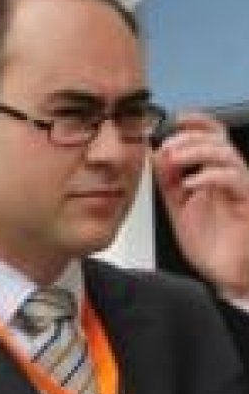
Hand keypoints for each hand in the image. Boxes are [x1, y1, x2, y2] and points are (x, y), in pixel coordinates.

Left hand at [154, 112, 248, 296]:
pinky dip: (210, 177)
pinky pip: (234, 180)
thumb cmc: (212, 244)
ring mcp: (241, 189)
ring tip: (175, 159)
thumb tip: (154, 156)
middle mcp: (231, 178)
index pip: (212, 137)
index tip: (175, 119)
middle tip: (167, 147)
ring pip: (227, 155)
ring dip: (198, 152)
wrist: (228, 274)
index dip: (196, 123)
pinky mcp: (247, 203)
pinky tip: (191, 184)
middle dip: (190, 137)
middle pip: (219, 140)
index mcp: (215, 176)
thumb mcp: (180, 207)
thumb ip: (169, 182)